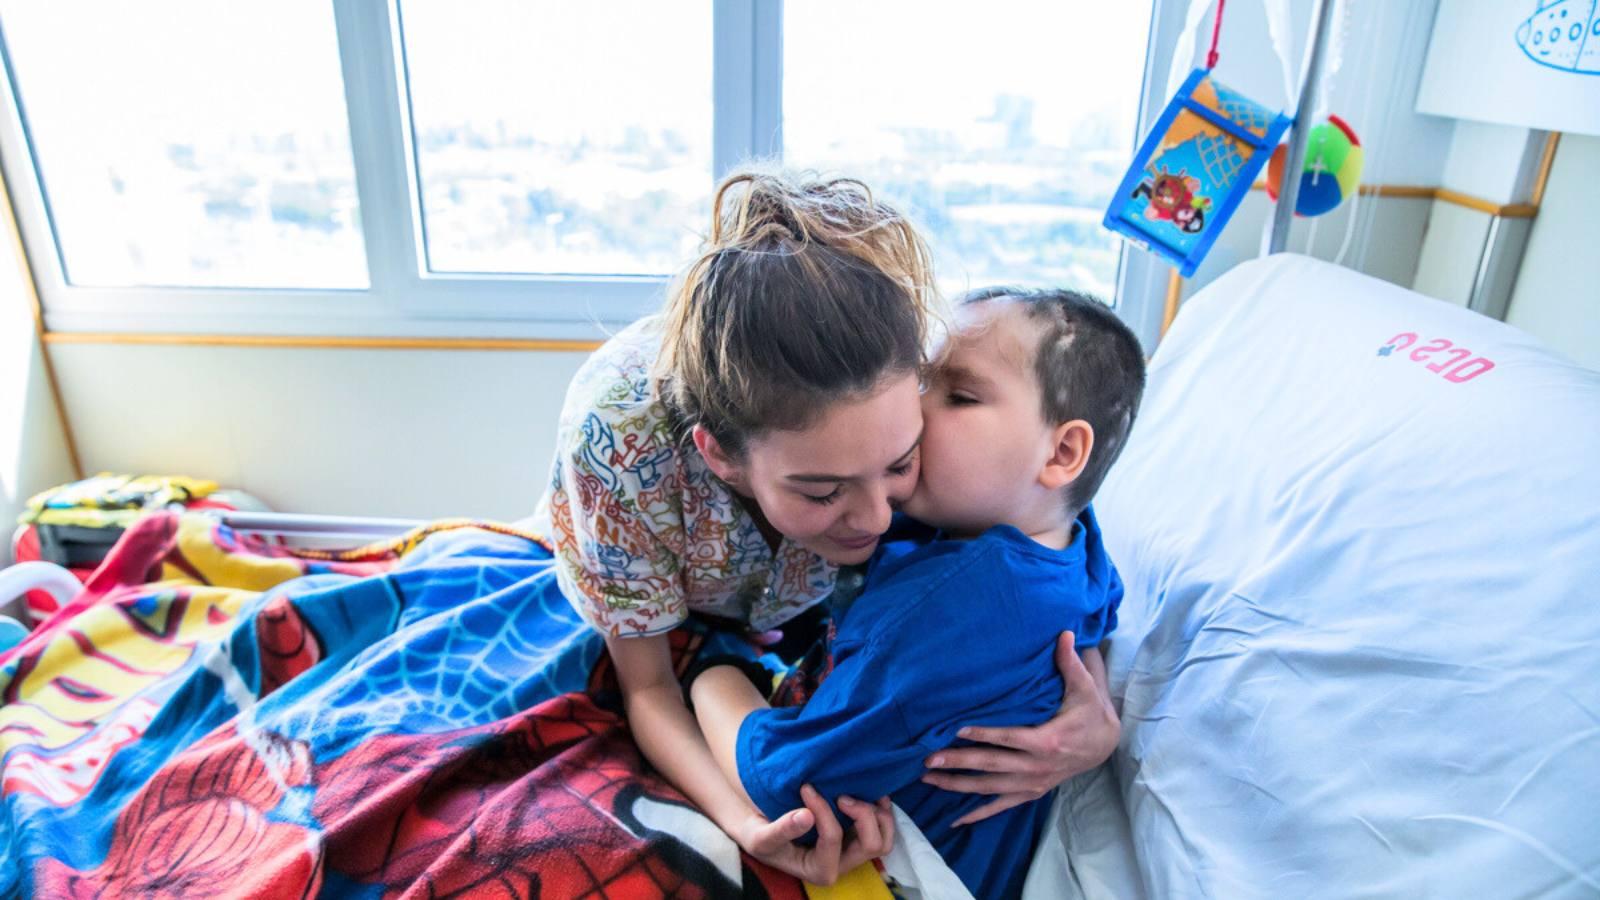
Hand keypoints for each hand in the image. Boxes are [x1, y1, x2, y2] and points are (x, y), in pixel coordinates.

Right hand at [735, 785, 895, 885]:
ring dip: (878, 814)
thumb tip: (807, 816)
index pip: (832, 838)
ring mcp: (852, 851)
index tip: (806, 788)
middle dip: (862, 814)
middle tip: (842, 794)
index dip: (823, 810)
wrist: (763, 830)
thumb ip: (782, 830)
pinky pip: (884, 828)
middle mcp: (841, 864)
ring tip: (860, 792)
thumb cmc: (760, 836)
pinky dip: (882, 809)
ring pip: (884, 839)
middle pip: (871, 844)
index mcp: (819, 870)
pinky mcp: (857, 838)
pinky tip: (869, 791)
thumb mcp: (761, 836)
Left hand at [922, 631, 1118, 825]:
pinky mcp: (1032, 792)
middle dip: (959, 762)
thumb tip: (1064, 633)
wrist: (1105, 744)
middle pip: (992, 766)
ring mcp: (1033, 783)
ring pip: (990, 788)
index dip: (984, 735)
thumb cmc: (1090, 711)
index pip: (1009, 738)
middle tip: (929, 759)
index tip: (957, 731)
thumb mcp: (1085, 686)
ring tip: (930, 780)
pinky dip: (979, 814)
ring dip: (959, 785)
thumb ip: (1070, 662)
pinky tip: (957, 819)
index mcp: (1048, 740)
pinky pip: (1002, 806)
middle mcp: (1038, 766)